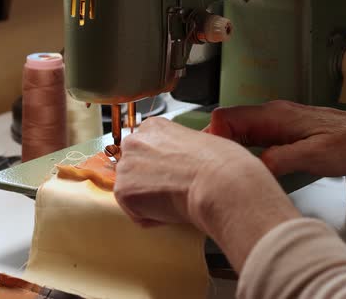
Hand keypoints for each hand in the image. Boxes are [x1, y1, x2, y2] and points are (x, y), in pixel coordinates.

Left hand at [114, 117, 298, 270]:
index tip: (176, 176)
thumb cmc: (222, 166)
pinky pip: (135, 213)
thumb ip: (181, 150)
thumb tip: (182, 164)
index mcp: (154, 126)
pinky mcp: (123, 192)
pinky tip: (172, 209)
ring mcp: (126, 166)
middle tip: (176, 190)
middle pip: (135, 170)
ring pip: (133, 192)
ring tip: (177, 200)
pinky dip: (152, 218)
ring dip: (151, 202)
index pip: (147, 151)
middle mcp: (135, 141)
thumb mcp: (202, 142)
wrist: (220, 185)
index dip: (163, 169)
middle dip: (151, 184)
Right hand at [205, 101, 345, 178]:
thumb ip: (280, 159)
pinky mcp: (282, 132)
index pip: (226, 117)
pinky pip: (252, 138)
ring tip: (227, 170)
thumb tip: (252, 168)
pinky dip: (243, 151)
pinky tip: (248, 167)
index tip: (214, 158)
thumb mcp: (314, 156)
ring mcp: (276, 122)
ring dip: (230, 149)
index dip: (214, 136)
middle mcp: (271, 115)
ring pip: (238, 131)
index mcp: (273, 115)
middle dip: (217, 145)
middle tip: (215, 170)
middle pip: (227, 124)